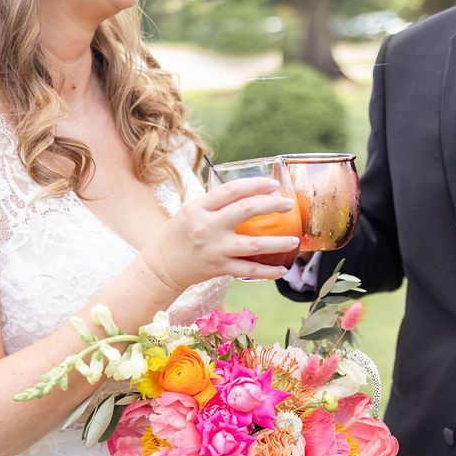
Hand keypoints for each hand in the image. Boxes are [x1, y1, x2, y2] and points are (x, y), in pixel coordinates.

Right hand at [143, 178, 300, 289]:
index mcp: (198, 208)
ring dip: (278, 242)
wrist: (161, 267)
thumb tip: (245, 193)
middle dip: (272, 205)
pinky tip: (281, 270)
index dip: (255, 184)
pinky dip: (267, 271)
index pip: (231, 190)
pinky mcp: (218, 268)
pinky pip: (248, 270)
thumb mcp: (190, 212)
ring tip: (294, 241)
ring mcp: (214, 249)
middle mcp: (207, 226)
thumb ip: (214, 204)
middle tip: (288, 205)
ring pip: (253, 244)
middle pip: (246, 210)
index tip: (273, 185)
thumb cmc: (177, 236)